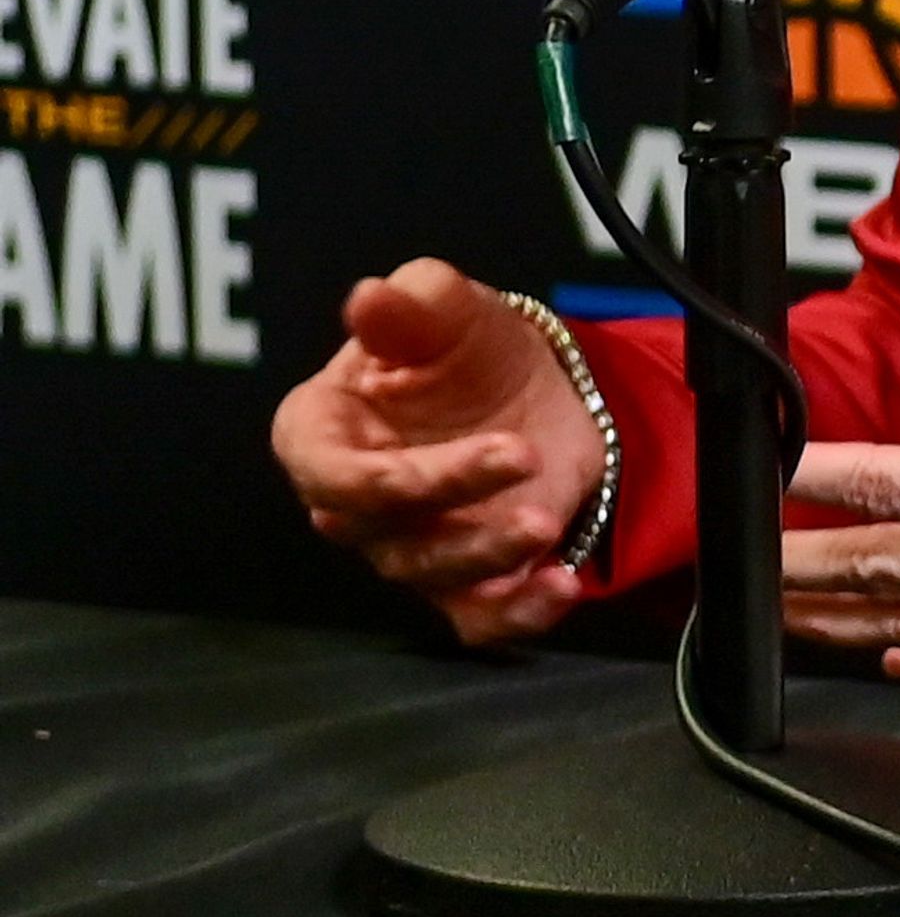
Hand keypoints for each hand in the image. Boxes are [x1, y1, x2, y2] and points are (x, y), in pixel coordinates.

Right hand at [269, 260, 604, 644]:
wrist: (532, 391)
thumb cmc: (464, 349)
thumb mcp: (449, 310)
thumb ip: (412, 305)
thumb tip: (371, 296)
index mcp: (323, 432)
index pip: (325, 471)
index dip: (382, 475)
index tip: (439, 455)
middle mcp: (354, 501)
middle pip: (378, 523)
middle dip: (449, 495)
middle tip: (522, 454)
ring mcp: (407, 547)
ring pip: (431, 572)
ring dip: (489, 553)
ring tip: (547, 521)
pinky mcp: (463, 582)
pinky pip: (477, 620)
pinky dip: (518, 614)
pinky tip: (560, 587)